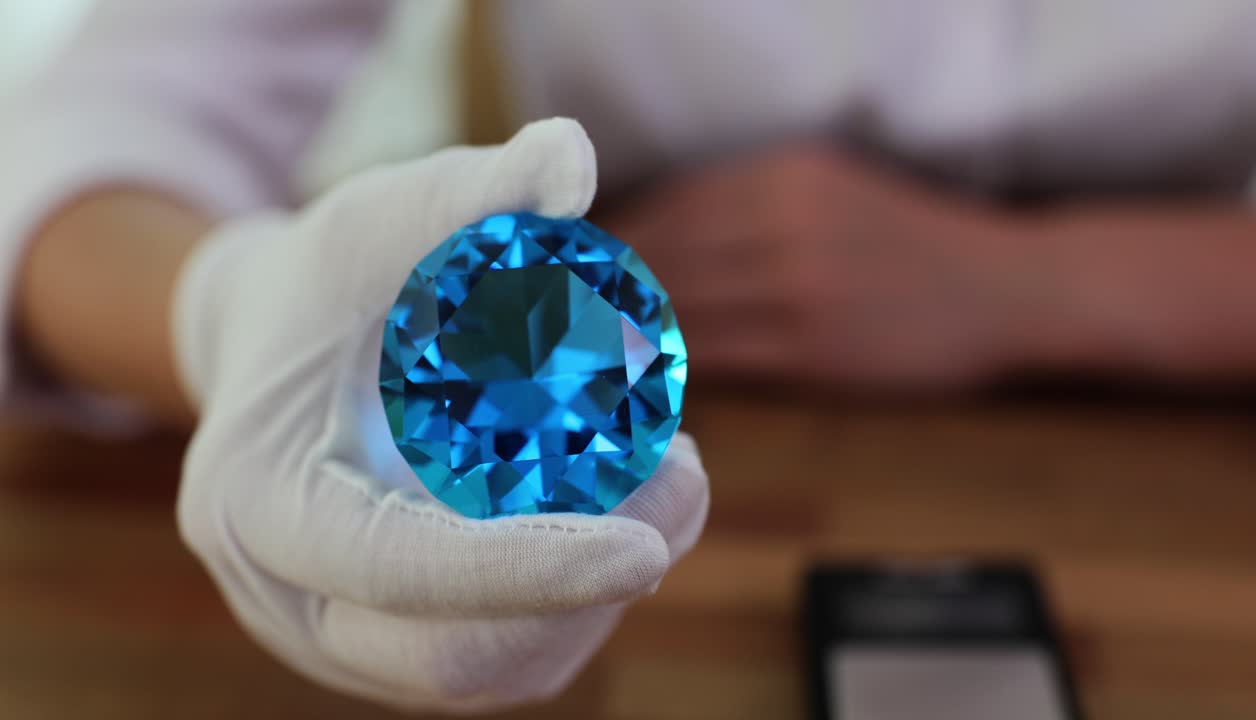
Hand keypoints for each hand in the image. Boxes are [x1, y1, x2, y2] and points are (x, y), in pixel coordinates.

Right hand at [170, 119, 708, 711]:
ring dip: (607, 585)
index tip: (646, 548)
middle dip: (584, 584)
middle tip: (684, 471)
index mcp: (261, 504)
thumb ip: (467, 194)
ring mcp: (352, 636)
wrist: (283, 359)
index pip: (396, 572)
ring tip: (670, 467)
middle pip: (456, 657)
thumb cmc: (331, 288)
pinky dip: (589, 585)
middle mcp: (294, 599)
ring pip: (506, 666)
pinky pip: (519, 652)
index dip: (524, 569)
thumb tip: (571, 158)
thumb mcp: (378, 222)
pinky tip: (629, 498)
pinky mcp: (409, 642)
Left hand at [599, 145, 1023, 389]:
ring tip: (572, 354)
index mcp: (781, 174)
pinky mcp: (810, 347)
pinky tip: (631, 380)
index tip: (568, 271)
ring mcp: (795, 284)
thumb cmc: (915, 245)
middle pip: (658, 254)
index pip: (667, 207)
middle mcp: (781, 219)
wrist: (1010, 289)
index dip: (609, 244)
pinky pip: (712, 355)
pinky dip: (662, 366)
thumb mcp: (834, 189)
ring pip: (675, 306)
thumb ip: (749, 202)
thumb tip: (663, 231)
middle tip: (548, 320)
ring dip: (615, 332)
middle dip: (595, 289)